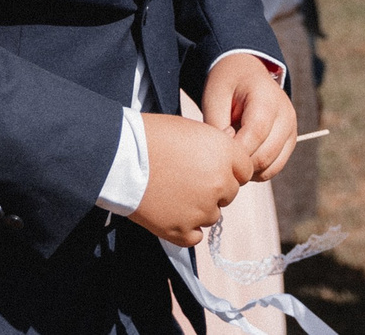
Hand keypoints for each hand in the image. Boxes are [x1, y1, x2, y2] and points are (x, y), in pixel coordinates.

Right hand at [133, 113, 249, 245]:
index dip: (229, 168)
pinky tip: (170, 211)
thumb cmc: (152, 136)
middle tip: (186, 179)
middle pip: (229, 194)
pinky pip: (195, 236)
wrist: (119, 156)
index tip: (211, 166)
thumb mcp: (191, 129)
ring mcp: (202, 210)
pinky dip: (185, 227)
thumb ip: (215, 144)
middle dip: (213, 188)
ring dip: (198, 208)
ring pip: (212, 215)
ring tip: (172, 192)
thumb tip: (228, 148)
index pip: (244, 170)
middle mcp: (219, 183)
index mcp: (224, 154)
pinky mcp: (182, 230)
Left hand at [203, 55, 297, 182]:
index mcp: (267, 98)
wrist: (246, 73)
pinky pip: (274, 168)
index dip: (235, 150)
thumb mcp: (214, 97)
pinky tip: (243, 156)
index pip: (255, 134)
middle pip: (265, 155)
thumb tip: (225, 156)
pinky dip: (257, 170)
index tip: (217, 150)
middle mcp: (285, 114)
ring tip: (232, 153)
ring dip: (248, 169)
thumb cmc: (228, 84)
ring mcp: (291, 129)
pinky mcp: (290, 141)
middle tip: (221, 155)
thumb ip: (217, 126)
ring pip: (270, 167)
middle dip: (239, 162)